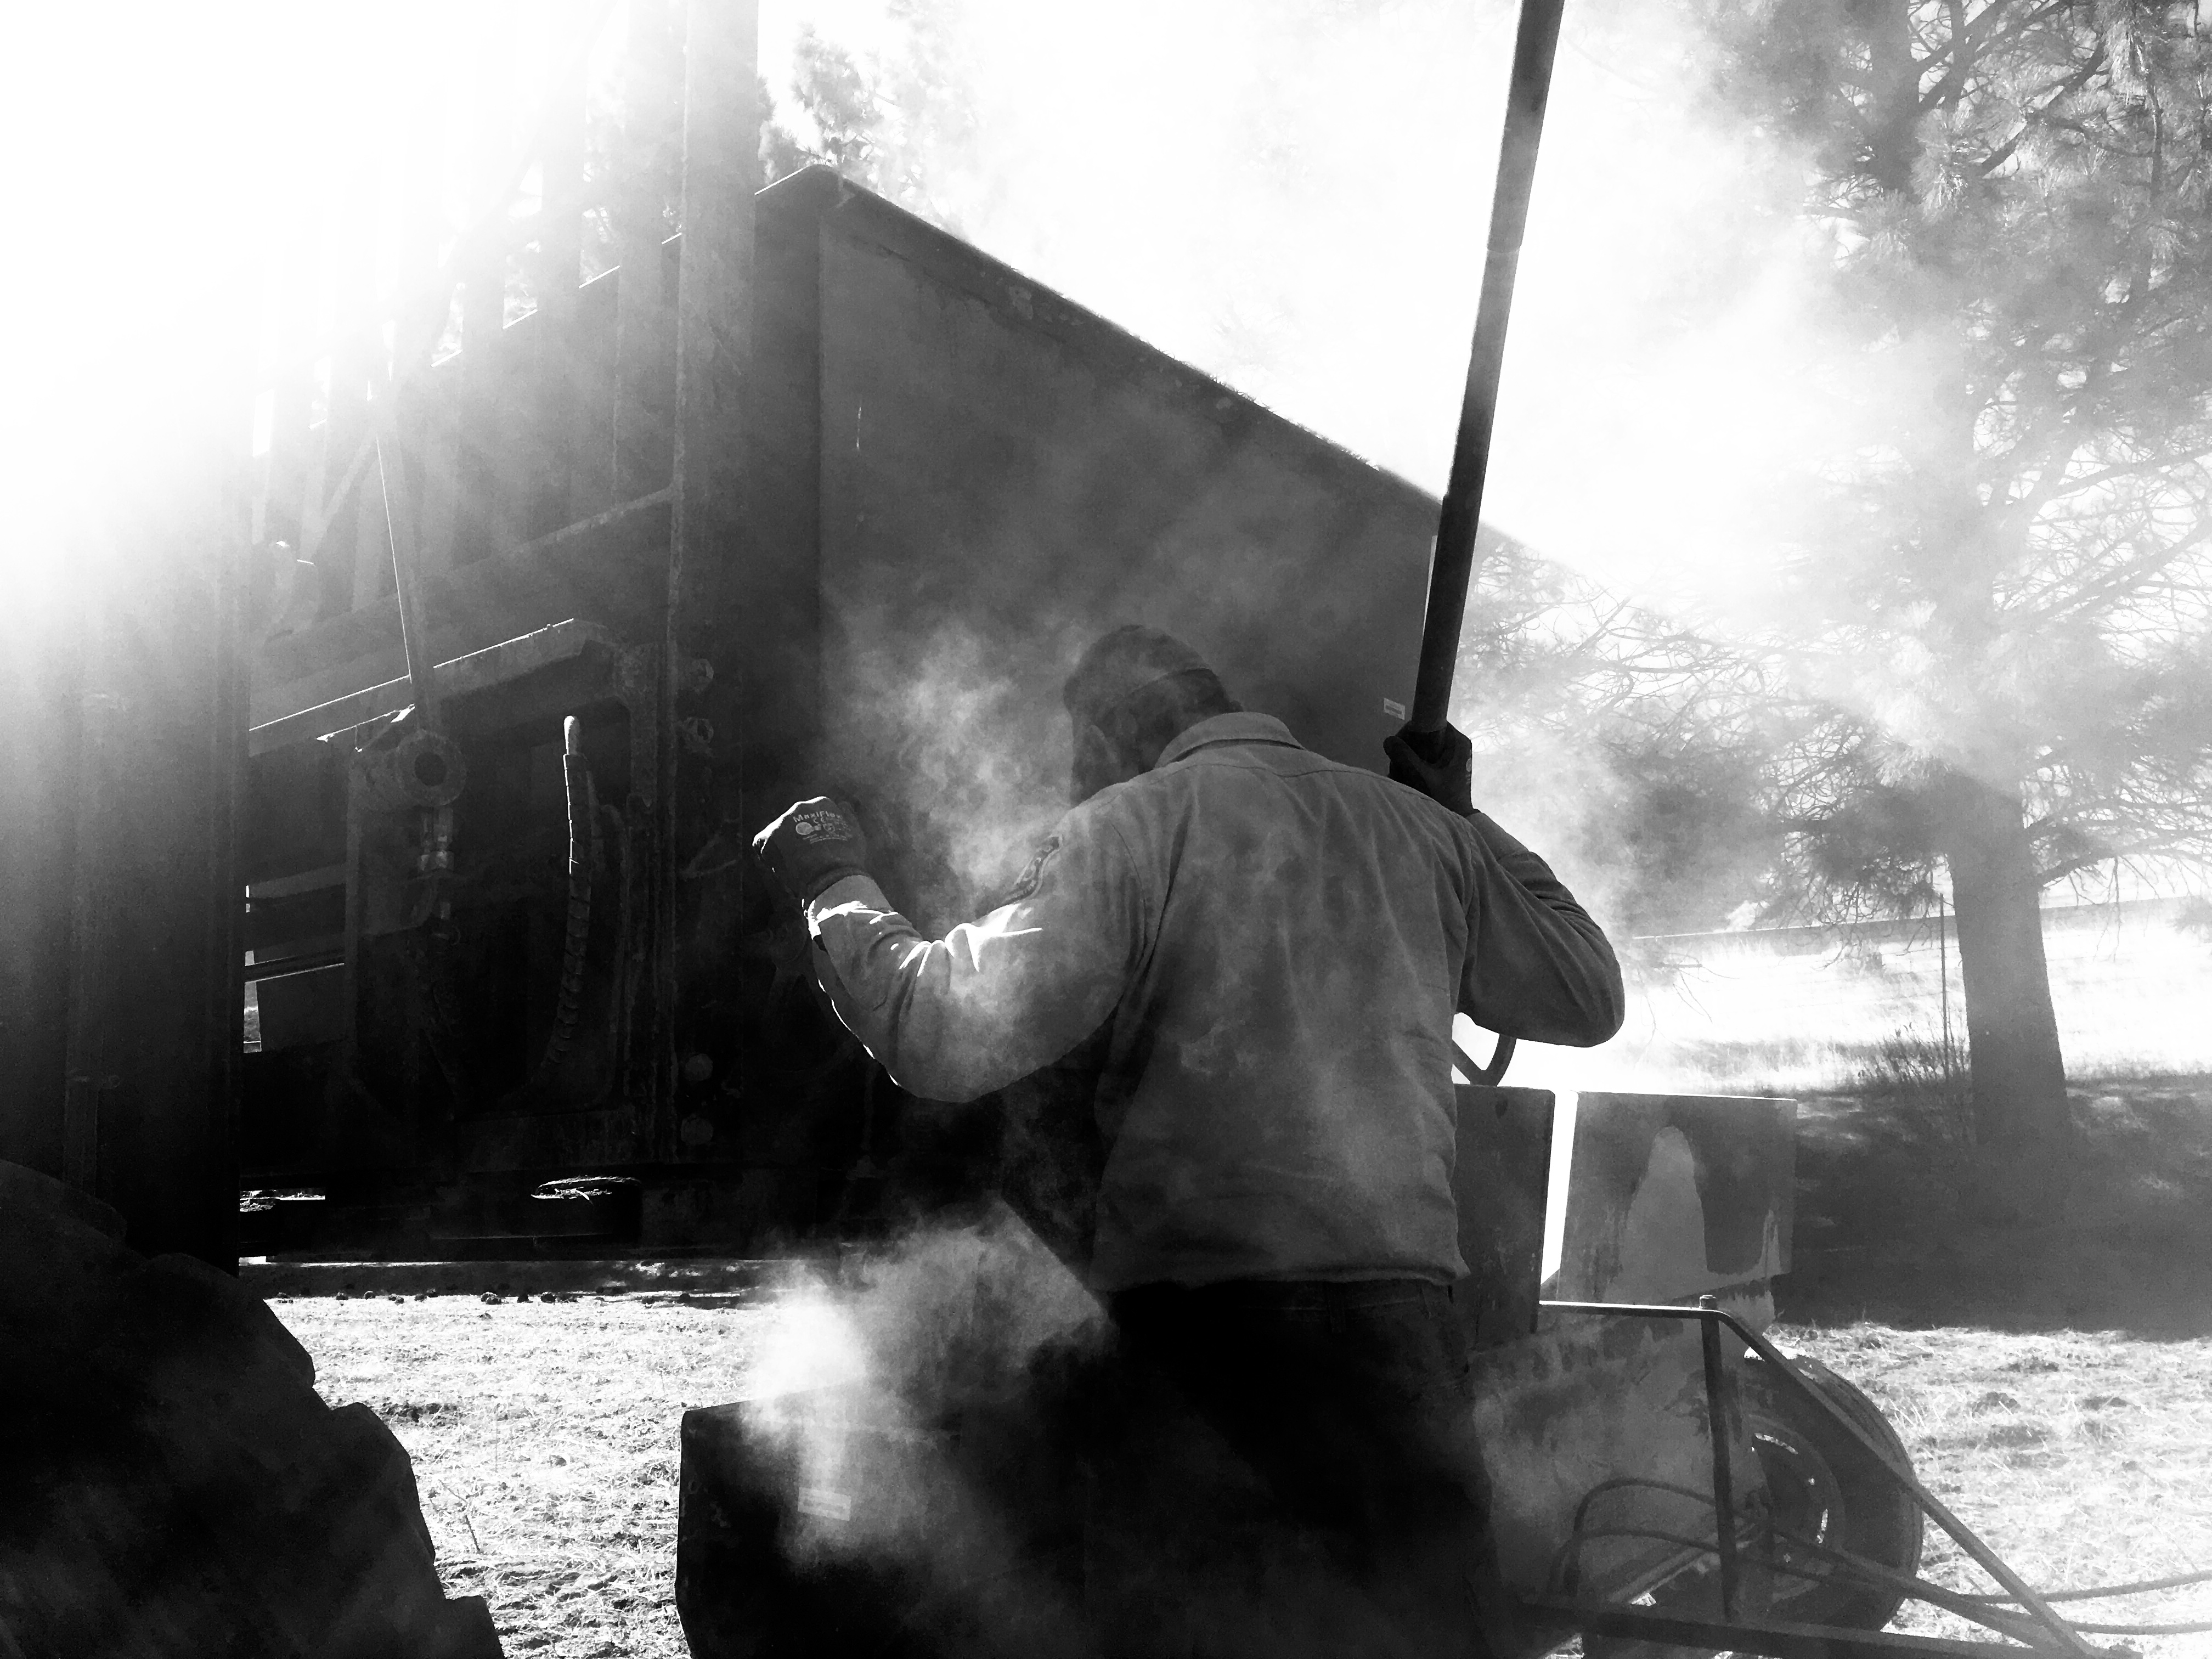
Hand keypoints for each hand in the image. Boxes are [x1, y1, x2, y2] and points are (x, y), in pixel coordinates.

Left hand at [752, 797, 869, 904]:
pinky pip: (761, 844)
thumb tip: (843, 805)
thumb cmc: (847, 859)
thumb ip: (848, 817)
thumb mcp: (856, 834)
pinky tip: (780, 869)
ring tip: (794, 869)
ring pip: (779, 835)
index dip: (815, 835)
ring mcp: (783, 821)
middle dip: (798, 840)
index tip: (819, 851)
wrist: (831, 877)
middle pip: (794, 824)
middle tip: (806, 861)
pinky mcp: (768, 837)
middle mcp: (800, 807)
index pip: (813, 816)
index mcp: (822, 804)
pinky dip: (768, 856)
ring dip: (784, 849)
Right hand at [1383, 722, 1474, 816]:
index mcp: (1457, 742)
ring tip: (1399, 775)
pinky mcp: (1446, 767)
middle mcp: (1456, 745)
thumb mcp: (1421, 776)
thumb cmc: (1443, 797)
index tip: (1400, 746)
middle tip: (1397, 765)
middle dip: (1408, 750)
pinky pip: (1426, 759)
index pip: (1431, 722)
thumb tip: (1388, 740)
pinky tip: (1406, 779)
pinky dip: (1415, 767)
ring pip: (1423, 748)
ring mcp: (1452, 756)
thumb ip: (1404, 757)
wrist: (1458, 820)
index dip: (1412, 731)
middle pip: (1425, 736)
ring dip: (1408, 761)